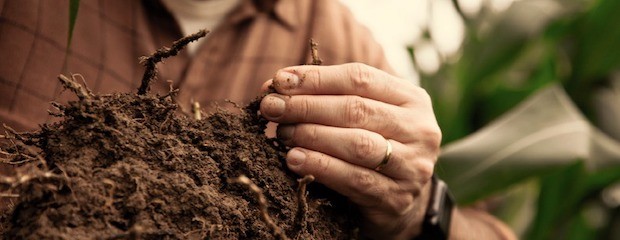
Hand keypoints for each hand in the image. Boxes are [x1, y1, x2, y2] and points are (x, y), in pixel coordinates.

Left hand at [259, 63, 441, 238]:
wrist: (400, 198)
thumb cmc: (373, 143)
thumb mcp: (364, 115)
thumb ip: (329, 96)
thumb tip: (278, 83)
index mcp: (412, 99)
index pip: (360, 78)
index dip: (316, 78)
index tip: (279, 81)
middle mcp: (419, 129)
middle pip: (356, 109)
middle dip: (307, 106)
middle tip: (272, 107)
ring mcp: (412, 166)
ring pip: (357, 144)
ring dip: (312, 136)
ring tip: (282, 133)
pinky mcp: (396, 197)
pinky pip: (354, 179)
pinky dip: (321, 167)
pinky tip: (295, 160)